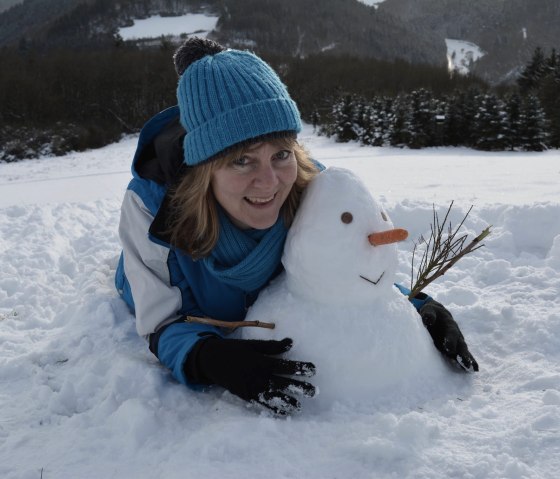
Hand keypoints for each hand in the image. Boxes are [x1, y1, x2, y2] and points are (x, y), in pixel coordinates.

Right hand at [184, 336, 315, 414]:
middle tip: (314, 391)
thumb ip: (272, 346)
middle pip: (283, 383)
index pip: (286, 366)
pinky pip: (261, 403)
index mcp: (262, 361)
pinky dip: (272, 409)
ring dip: (287, 402)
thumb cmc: (234, 350)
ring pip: (273, 396)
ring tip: (299, 407)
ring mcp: (252, 387)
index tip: (313, 369)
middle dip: (299, 387)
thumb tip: (291, 342)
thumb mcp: (253, 344)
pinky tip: (282, 413)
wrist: (211, 361)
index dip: (300, 368)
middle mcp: (258, 376)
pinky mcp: (245, 395)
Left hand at [419, 300, 478, 371]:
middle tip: (467, 364)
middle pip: (461, 345)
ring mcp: (456, 342)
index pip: (451, 333)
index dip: (450, 340)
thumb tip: (428, 320)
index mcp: (449, 324)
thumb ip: (428, 314)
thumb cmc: (431, 312)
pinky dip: (465, 362)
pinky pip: (460, 356)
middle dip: (463, 354)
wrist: (436, 313)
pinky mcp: (453, 348)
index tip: (449, 349)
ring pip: (463, 352)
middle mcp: (456, 334)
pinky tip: (469, 371)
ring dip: (467, 360)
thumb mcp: (428, 310)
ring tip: (471, 369)